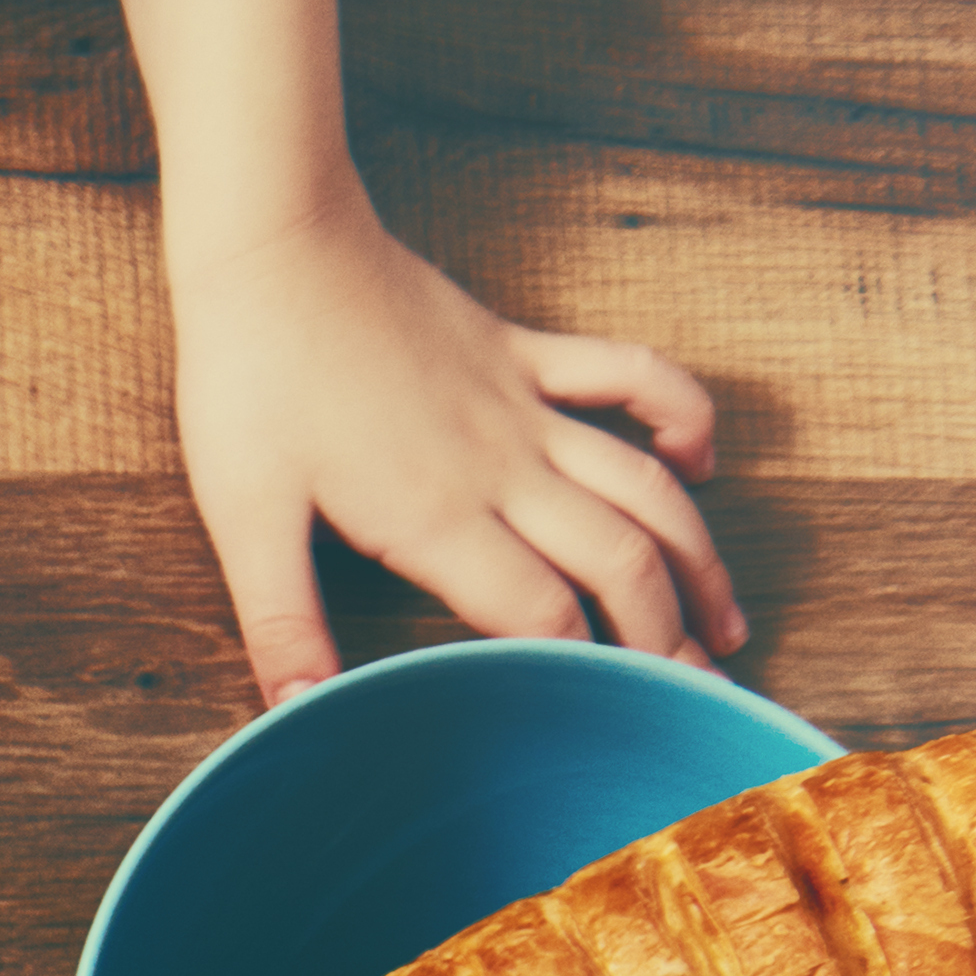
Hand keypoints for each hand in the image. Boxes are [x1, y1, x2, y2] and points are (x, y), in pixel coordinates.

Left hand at [167, 208, 737, 699]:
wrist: (278, 250)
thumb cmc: (253, 384)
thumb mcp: (247, 521)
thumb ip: (281, 622)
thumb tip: (293, 714)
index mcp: (438, 517)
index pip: (541, 617)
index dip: (586, 675)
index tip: (619, 725)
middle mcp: (503, 465)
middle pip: (616, 562)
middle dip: (665, 638)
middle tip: (699, 701)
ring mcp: (523, 402)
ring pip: (646, 485)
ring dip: (698, 553)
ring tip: (727, 621)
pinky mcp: (523, 348)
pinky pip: (630, 374)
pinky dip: (681, 413)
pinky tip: (699, 458)